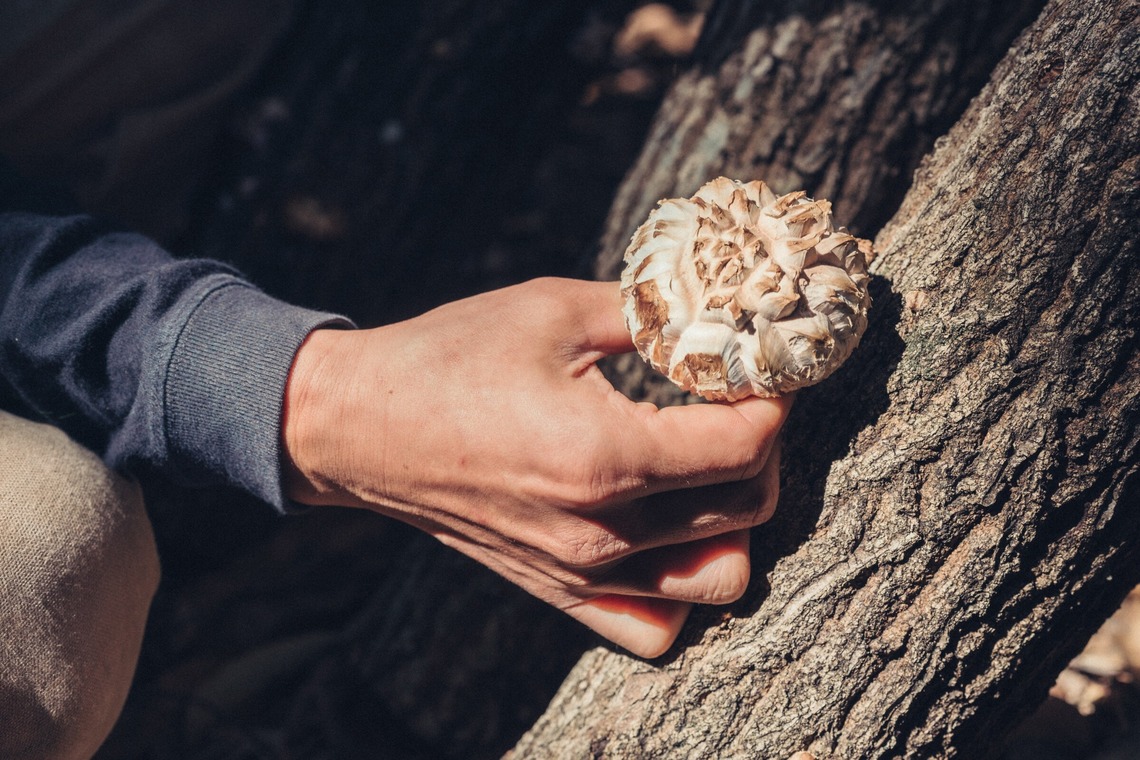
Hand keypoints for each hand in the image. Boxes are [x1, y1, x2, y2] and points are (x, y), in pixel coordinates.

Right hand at [282, 278, 790, 656]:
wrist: (361, 427)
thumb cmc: (451, 358)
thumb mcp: (554, 311)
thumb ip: (649, 314)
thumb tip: (718, 312)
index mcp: (605, 454)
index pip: (744, 446)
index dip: (773, 401)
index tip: (763, 371)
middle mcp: (602, 529)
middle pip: (747, 508)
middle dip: (765, 449)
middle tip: (738, 404)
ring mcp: (581, 573)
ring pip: (718, 575)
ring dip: (736, 519)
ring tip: (708, 467)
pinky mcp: (559, 592)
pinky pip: (655, 625)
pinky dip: (682, 585)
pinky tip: (667, 531)